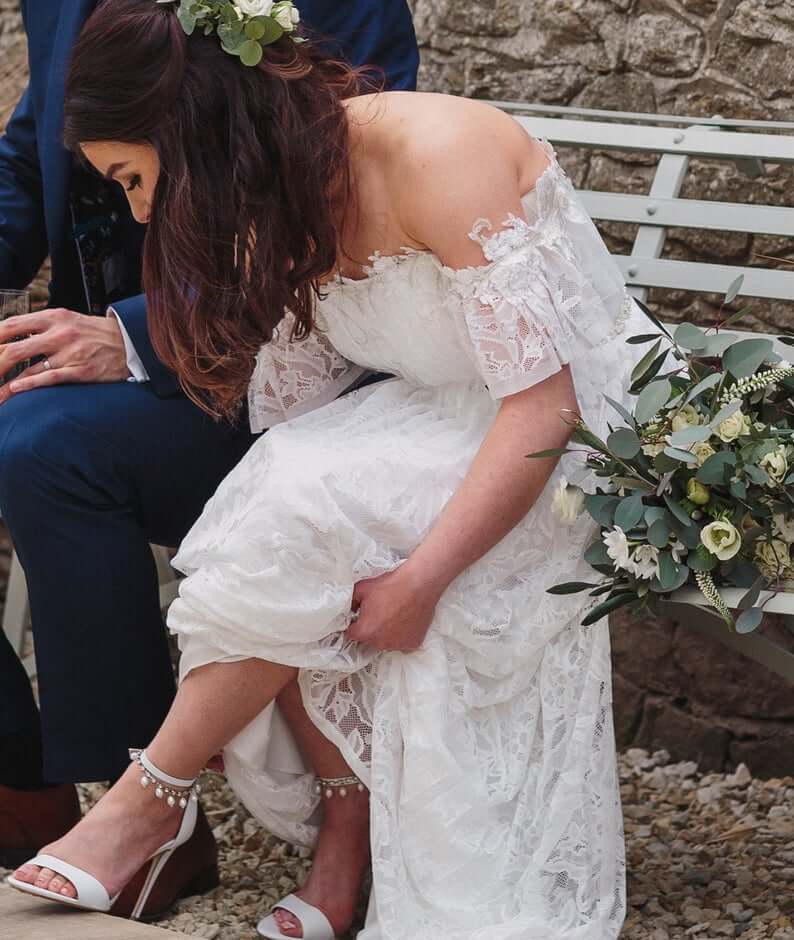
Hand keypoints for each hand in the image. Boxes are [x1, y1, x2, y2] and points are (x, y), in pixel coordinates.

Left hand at [0, 308, 129, 403]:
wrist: (130, 342)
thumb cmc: (96, 333)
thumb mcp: (69, 320)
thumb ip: (43, 325)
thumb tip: (14, 334)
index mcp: (54, 317)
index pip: (13, 325)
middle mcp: (60, 333)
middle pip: (14, 349)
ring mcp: (70, 353)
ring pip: (28, 369)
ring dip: (6, 384)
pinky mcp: (81, 370)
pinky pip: (50, 378)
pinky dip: (30, 385)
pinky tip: (15, 390)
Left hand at [346, 564, 442, 651]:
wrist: (418, 584)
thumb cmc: (390, 586)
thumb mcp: (362, 589)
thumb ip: (350, 602)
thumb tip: (349, 610)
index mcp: (365, 632)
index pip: (352, 634)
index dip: (354, 625)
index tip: (359, 618)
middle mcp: (380, 643)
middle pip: (369, 640)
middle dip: (371, 629)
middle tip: (379, 613)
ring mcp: (398, 645)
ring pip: (386, 642)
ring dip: (387, 633)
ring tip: (393, 615)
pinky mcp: (413, 644)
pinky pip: (402, 643)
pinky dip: (402, 635)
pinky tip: (404, 621)